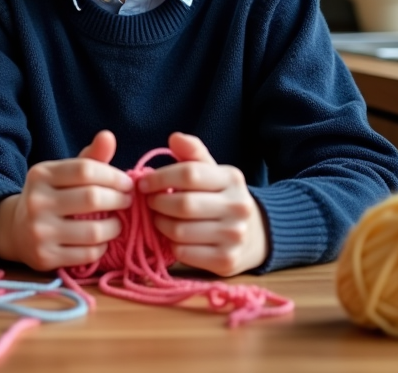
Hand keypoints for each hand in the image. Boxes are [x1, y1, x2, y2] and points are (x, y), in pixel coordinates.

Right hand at [0, 130, 133, 270]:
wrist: (16, 230)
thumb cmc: (51, 196)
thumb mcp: (64, 174)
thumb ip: (89, 157)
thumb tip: (108, 136)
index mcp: (41, 175)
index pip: (85, 170)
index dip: (114, 176)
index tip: (127, 183)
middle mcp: (36, 201)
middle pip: (92, 198)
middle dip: (119, 200)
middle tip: (128, 201)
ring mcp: (40, 231)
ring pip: (94, 231)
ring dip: (115, 226)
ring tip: (117, 222)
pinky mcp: (45, 257)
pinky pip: (88, 254)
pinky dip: (102, 247)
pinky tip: (101, 240)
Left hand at [137, 132, 268, 276]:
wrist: (254, 234)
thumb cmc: (220, 198)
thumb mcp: (211, 171)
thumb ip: (192, 153)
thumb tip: (175, 138)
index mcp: (232, 179)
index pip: (189, 174)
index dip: (159, 178)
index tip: (143, 183)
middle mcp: (238, 207)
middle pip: (183, 205)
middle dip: (157, 203)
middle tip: (149, 202)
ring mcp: (235, 236)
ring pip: (179, 231)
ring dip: (160, 224)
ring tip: (158, 218)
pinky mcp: (227, 261)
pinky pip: (184, 252)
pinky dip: (171, 244)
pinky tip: (172, 237)